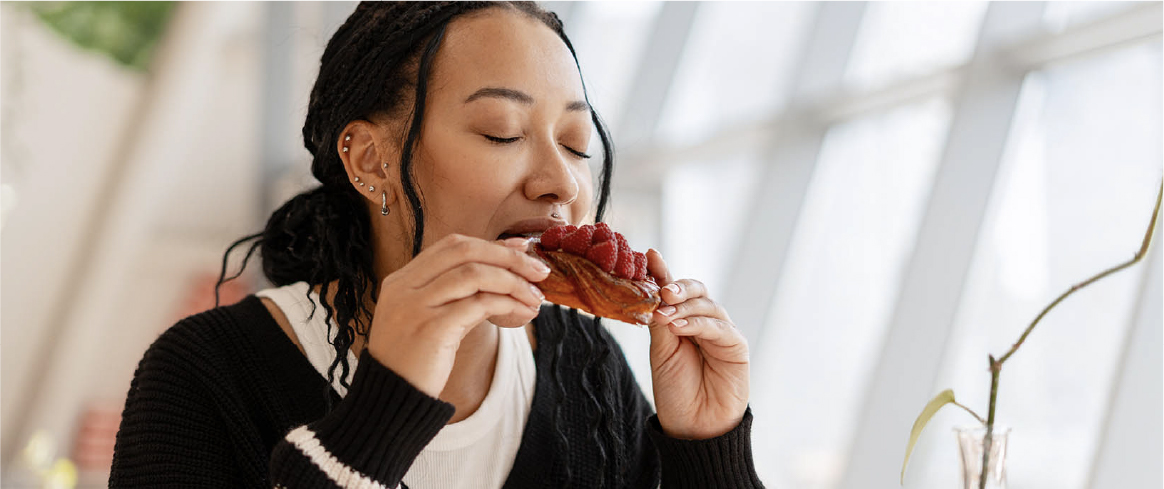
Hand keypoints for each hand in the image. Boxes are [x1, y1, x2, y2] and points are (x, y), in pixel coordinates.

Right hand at [366, 234, 549, 396]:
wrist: (390, 402)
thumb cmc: (413, 364)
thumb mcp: (425, 320)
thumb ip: (452, 296)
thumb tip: (500, 274)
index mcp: (400, 281)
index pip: (451, 246)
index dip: (491, 245)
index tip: (521, 248)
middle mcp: (404, 288)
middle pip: (464, 251)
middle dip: (507, 256)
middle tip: (538, 270)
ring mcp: (415, 307)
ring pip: (474, 274)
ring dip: (513, 282)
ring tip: (535, 296)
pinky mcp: (430, 329)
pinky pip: (478, 305)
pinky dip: (506, 303)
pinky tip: (521, 311)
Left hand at [645, 249, 749, 439]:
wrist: (693, 426)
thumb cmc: (676, 391)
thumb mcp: (661, 351)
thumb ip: (660, 320)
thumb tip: (653, 288)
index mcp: (684, 322)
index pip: (676, 291)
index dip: (664, 272)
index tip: (650, 256)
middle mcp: (705, 323)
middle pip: (697, 291)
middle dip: (678, 286)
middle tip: (661, 291)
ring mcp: (722, 333)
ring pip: (707, 305)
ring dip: (685, 306)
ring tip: (664, 314)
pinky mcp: (736, 346)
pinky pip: (718, 326)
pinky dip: (698, 322)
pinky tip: (679, 326)